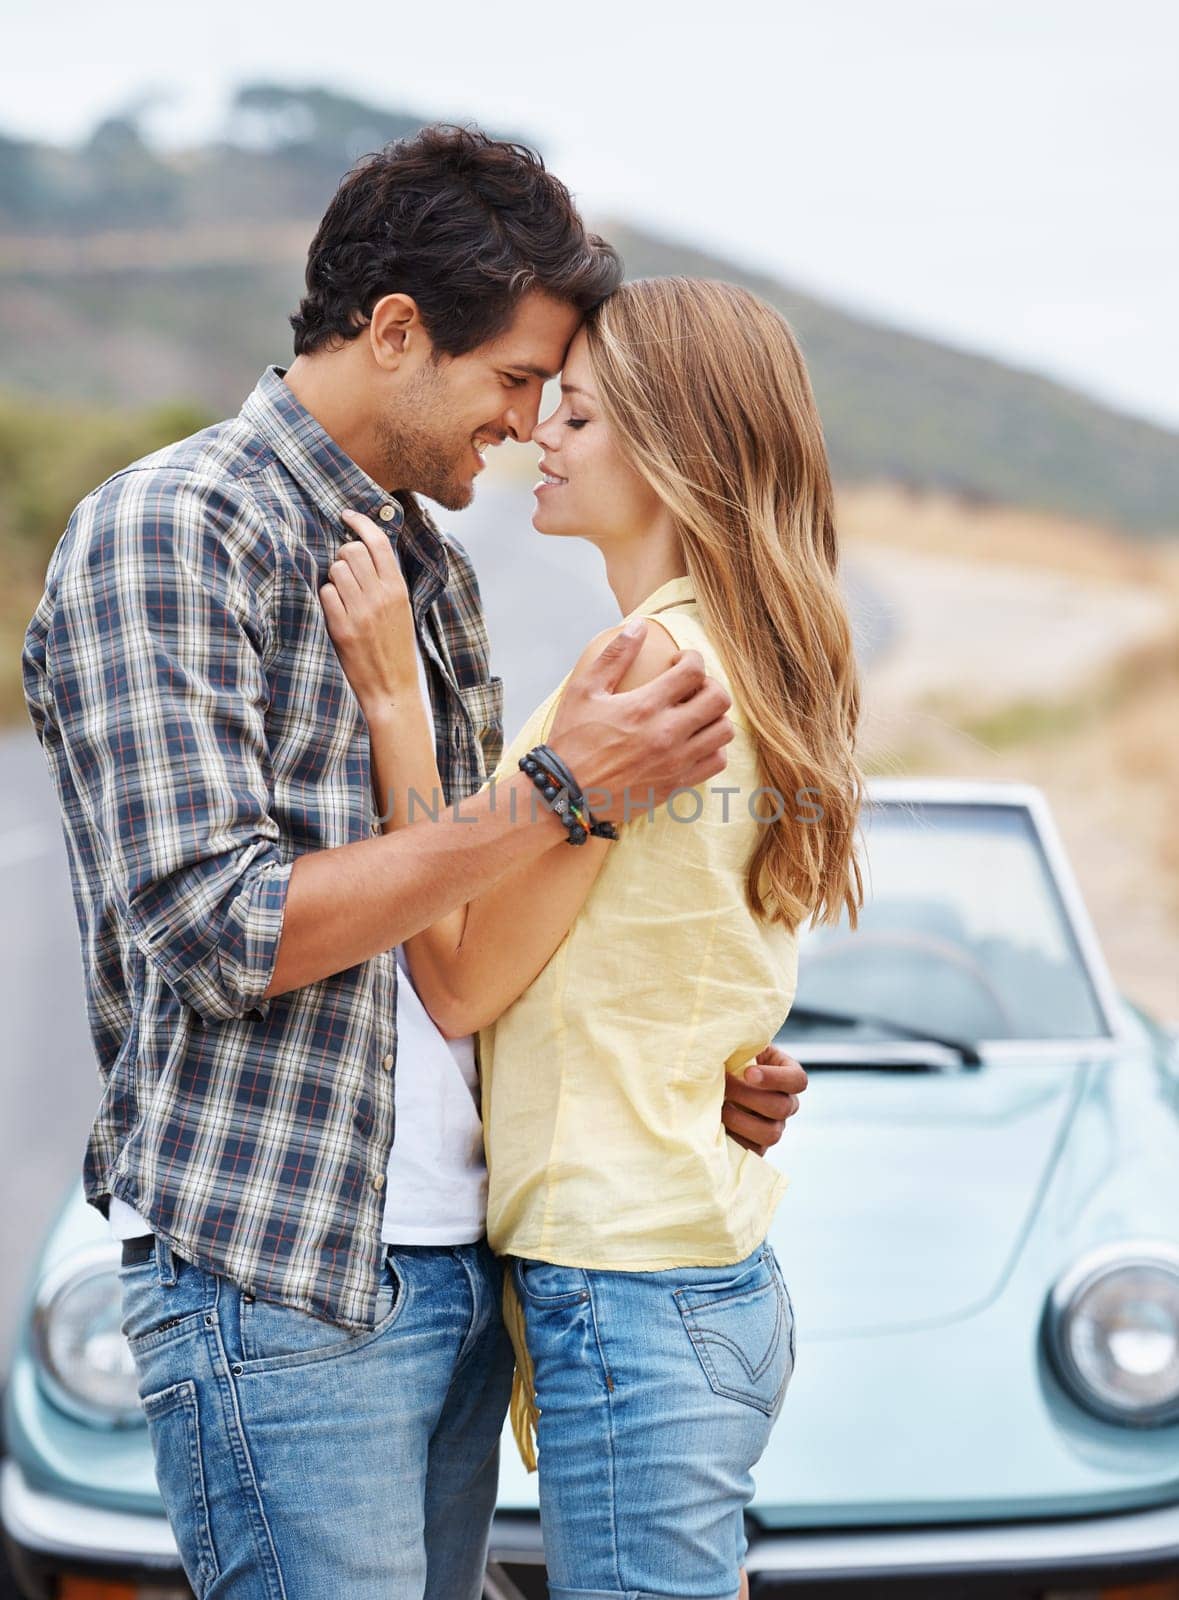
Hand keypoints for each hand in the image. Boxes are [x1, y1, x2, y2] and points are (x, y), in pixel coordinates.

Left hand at [319, 509, 417, 717]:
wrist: (393, 689)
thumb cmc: (396, 649)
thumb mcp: (402, 610)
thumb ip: (387, 581)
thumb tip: (365, 549)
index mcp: (398, 589)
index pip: (378, 542)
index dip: (360, 523)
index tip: (347, 515)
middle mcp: (381, 596)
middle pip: (350, 551)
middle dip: (342, 556)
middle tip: (345, 573)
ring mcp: (361, 612)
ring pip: (335, 569)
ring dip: (333, 577)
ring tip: (342, 595)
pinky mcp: (343, 628)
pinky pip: (326, 594)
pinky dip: (327, 598)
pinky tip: (335, 610)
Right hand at [546, 623, 734, 824]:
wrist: (564, 794)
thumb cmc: (571, 739)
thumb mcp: (585, 690)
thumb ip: (615, 655)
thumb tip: (639, 626)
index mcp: (645, 706)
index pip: (694, 671)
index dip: (692, 658)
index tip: (678, 663)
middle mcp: (667, 734)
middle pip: (718, 699)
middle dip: (709, 685)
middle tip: (690, 688)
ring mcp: (675, 762)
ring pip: (724, 731)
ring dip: (714, 716)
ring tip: (694, 714)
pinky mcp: (676, 785)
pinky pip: (717, 762)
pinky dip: (713, 747)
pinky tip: (693, 741)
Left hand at [722, 1043, 807, 1156]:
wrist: (714, 1084)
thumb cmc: (729, 1059)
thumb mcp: (740, 1048)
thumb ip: (742, 1046)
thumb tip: (725, 1047)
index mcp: (788, 1076)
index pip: (798, 1080)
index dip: (776, 1078)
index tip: (748, 1072)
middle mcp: (787, 1104)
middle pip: (782, 1107)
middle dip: (749, 1097)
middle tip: (725, 1087)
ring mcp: (774, 1127)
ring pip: (771, 1133)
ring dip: (741, 1120)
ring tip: (719, 1108)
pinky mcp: (757, 1146)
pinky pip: (752, 1150)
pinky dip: (733, 1138)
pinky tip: (716, 1125)